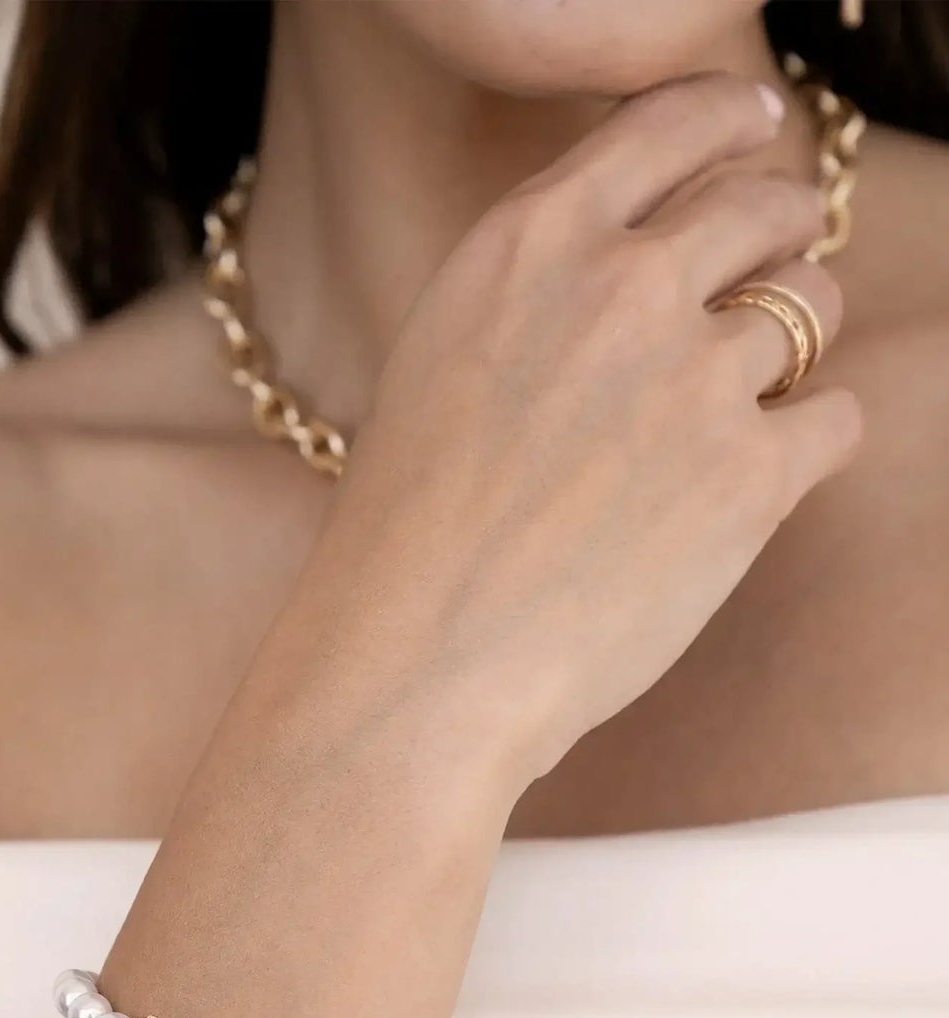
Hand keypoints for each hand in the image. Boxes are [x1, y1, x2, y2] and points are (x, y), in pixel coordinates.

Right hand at [312, 73, 858, 783]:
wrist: (417, 666)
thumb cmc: (409, 542)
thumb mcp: (444, 366)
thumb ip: (542, 295)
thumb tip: (647, 273)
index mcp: (528, 246)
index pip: (667, 124)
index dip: (726, 123)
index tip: (752, 134)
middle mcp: (618, 286)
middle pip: (763, 203)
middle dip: (779, 235)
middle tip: (767, 277)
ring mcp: (693, 376)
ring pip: (812, 303)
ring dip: (791, 346)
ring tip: (734, 412)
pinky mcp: (751, 473)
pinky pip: (835, 417)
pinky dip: (808, 443)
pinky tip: (750, 485)